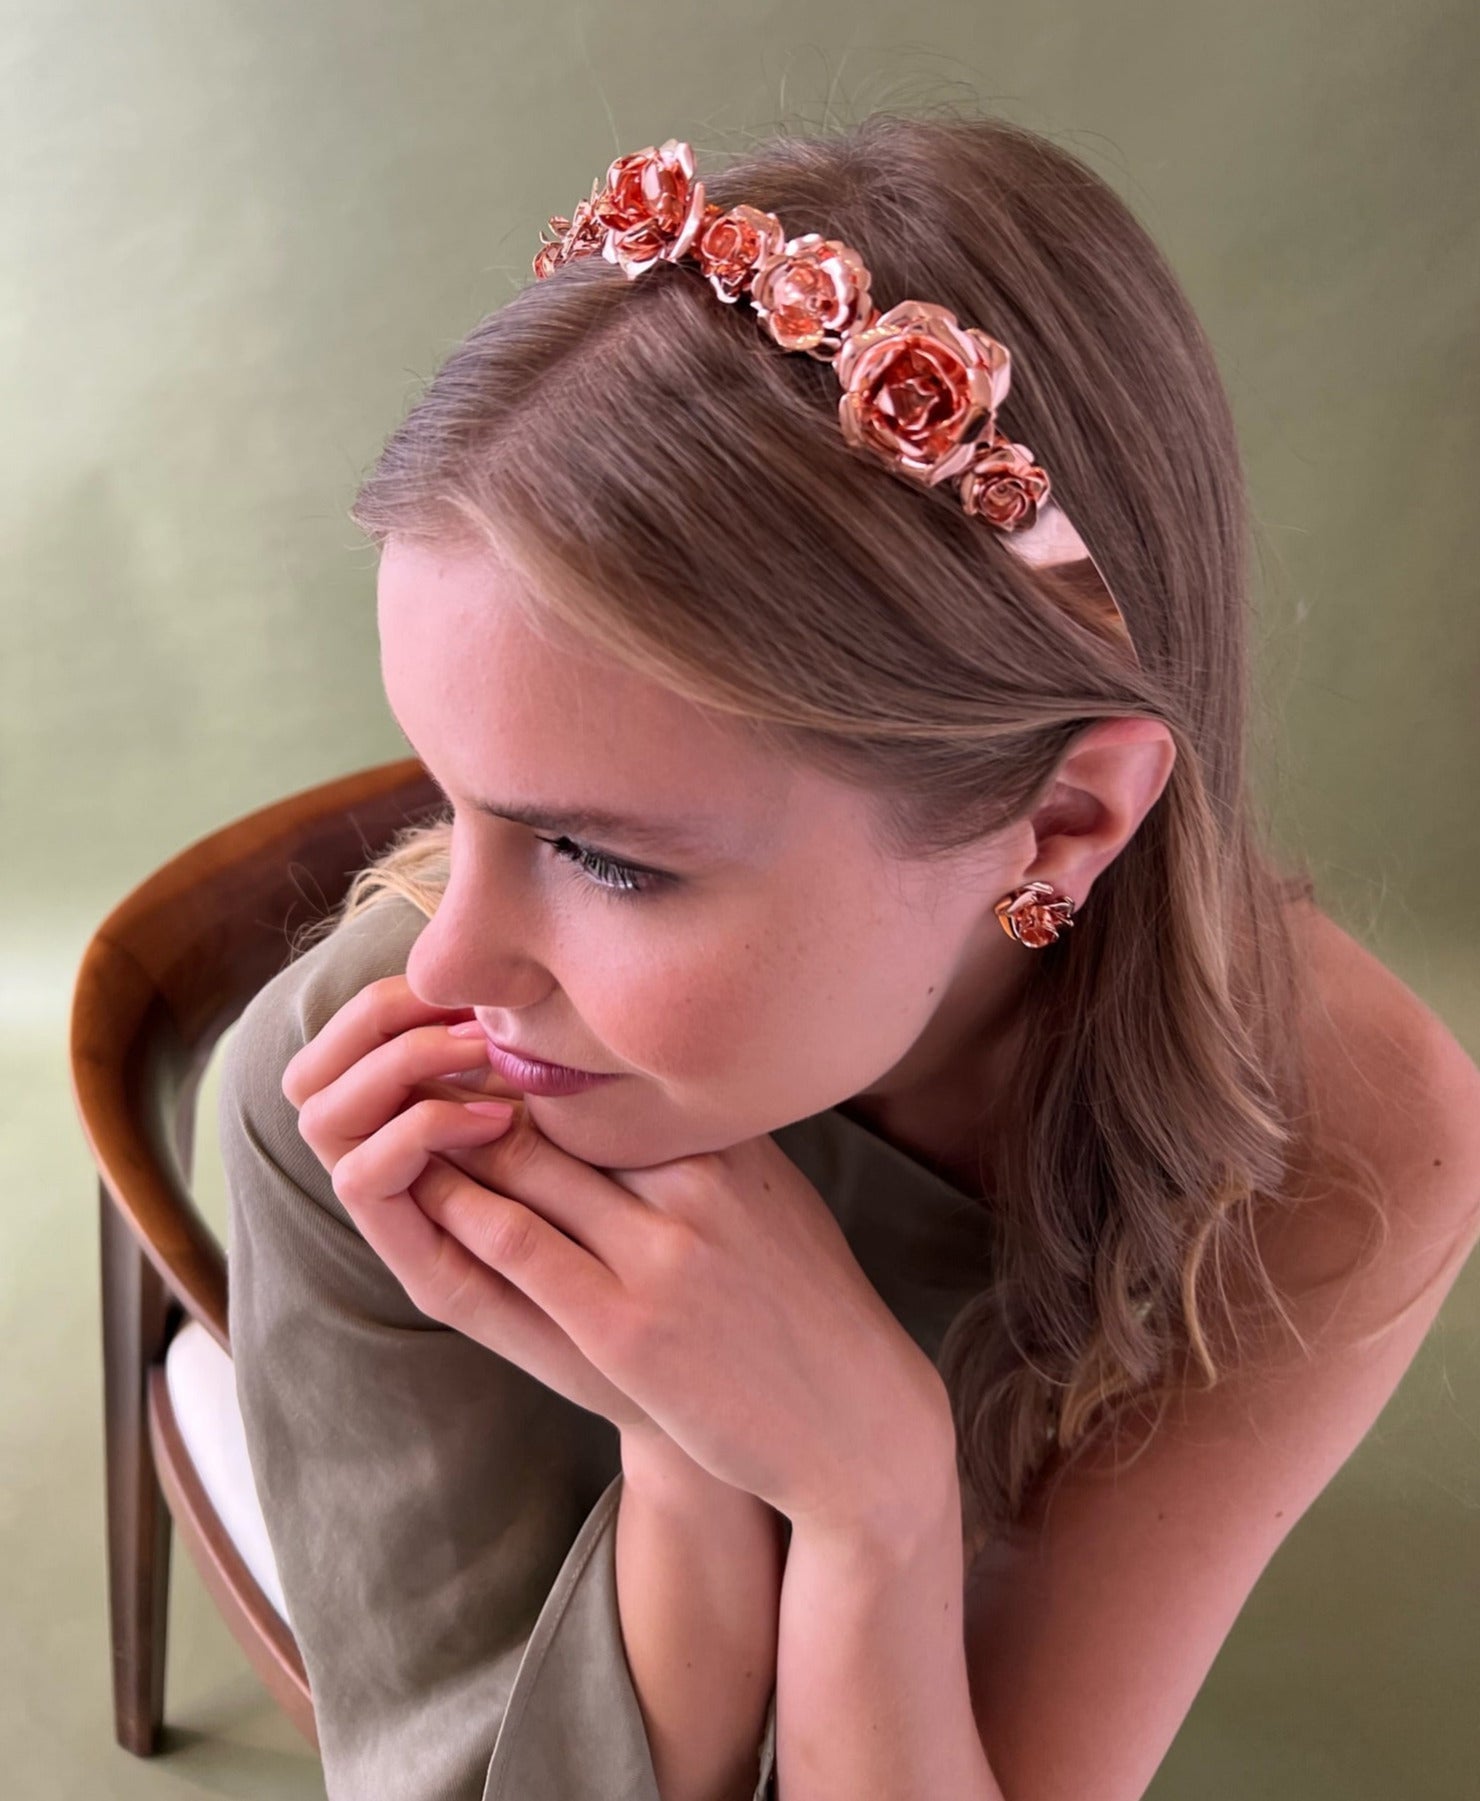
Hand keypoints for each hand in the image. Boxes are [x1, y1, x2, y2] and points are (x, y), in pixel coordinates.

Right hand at [281, 973, 654, 1434]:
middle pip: (319, 1072)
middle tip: (466, 1001)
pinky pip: (362, 1182)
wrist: (713, 1371)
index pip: (361, 1040)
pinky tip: (488, 1113)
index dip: (396, 990)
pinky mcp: (434, 1278)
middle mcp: (415, 1182)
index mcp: (451, 1143)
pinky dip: (406, 1131)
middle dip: (377, 1017)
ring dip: (392, 1066)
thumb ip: (582, 1076)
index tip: (470, 964)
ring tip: (479, 1051)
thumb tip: (567, 972)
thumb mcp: (628, 1138)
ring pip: (323, 1117)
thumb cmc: (684, 1249)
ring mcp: (415, 1228)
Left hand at [310, 1013, 951, 1537]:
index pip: (604, 1076)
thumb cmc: (808, 1305)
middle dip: (479, 1084)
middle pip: (556, 1107)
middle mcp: (696, 1182)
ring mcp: (661, 1254)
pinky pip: (518, 1245)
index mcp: (729, 1143)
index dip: (530, 1057)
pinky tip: (425, 1195)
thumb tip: (650, 1087)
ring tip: (405, 1119)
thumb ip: (711, 1141)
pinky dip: (462, 1211)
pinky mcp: (625, 1326)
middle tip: (419, 1068)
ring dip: (453, 1139)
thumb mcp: (775, 1196)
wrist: (854, 1422)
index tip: (479, 1045)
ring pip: (524, 1165)